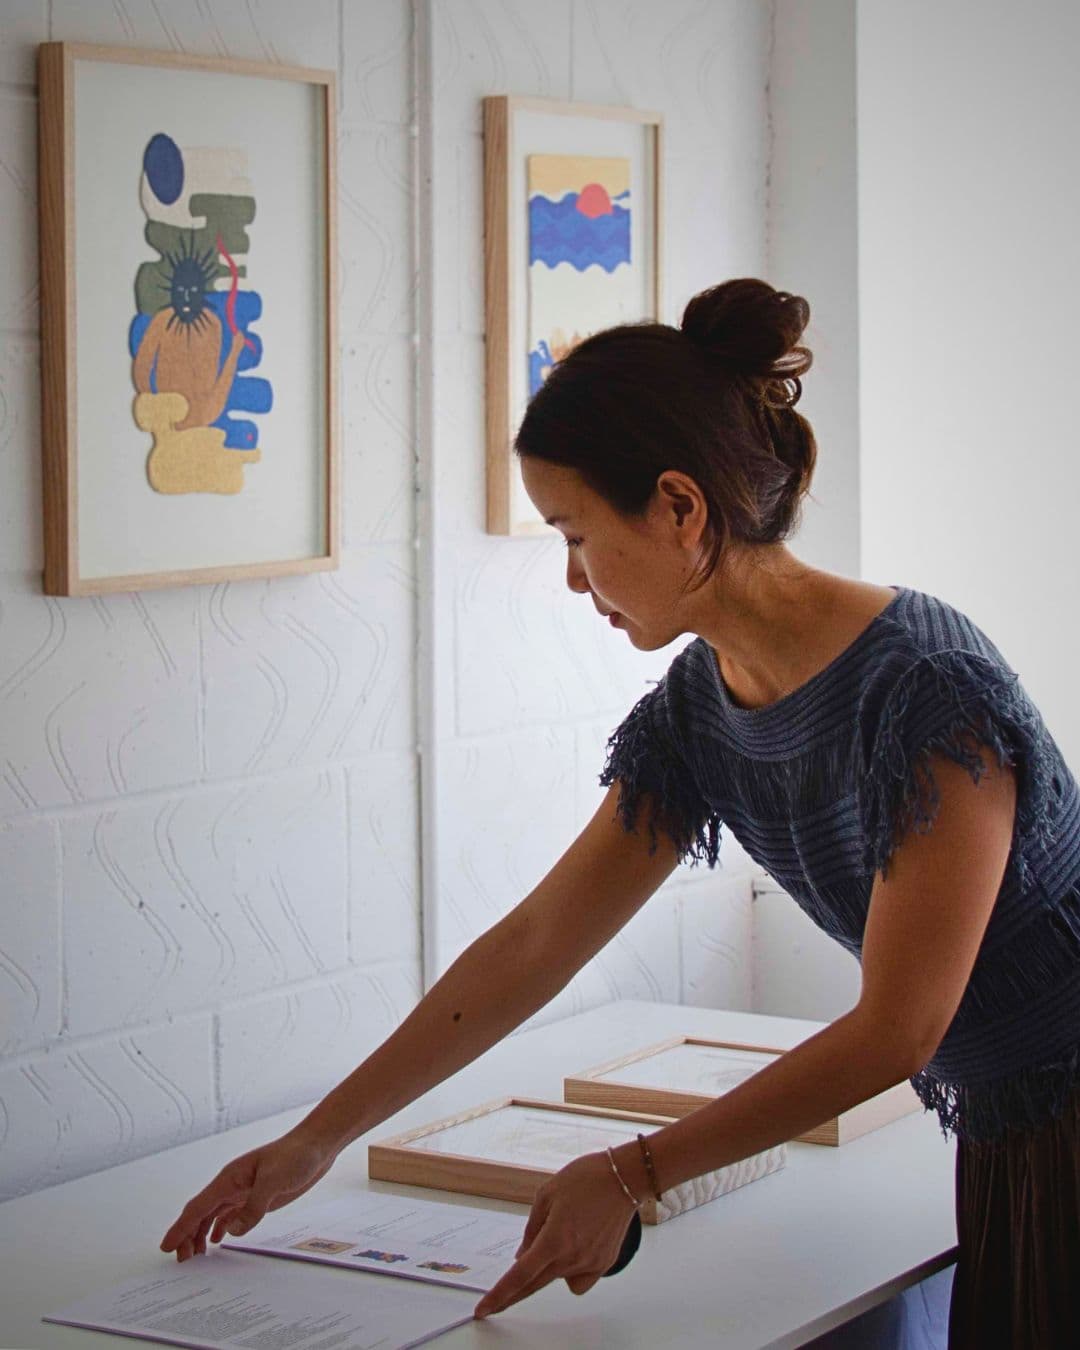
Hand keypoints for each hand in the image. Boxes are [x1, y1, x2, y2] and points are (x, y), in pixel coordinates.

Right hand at [160, 1127, 335, 1261]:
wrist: (317, 1145)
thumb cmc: (296, 1154)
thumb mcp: (274, 1180)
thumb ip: (253, 1207)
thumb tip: (230, 1232)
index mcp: (229, 1178)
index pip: (197, 1207)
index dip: (180, 1228)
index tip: (166, 1247)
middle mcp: (232, 1185)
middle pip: (201, 1214)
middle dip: (187, 1236)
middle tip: (181, 1262)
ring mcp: (244, 1191)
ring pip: (213, 1216)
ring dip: (201, 1235)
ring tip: (195, 1257)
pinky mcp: (257, 1197)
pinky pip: (231, 1215)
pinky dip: (221, 1229)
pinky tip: (218, 1241)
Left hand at [474, 1152, 638, 1318]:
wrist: (624, 1177)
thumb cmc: (585, 1178)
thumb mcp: (546, 1194)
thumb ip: (532, 1229)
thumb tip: (522, 1256)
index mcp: (554, 1239)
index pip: (520, 1276)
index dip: (499, 1295)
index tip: (483, 1309)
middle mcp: (571, 1257)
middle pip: (534, 1285)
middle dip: (512, 1297)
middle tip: (494, 1303)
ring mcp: (589, 1264)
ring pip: (557, 1278)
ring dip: (548, 1267)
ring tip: (561, 1234)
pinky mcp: (604, 1264)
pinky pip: (579, 1278)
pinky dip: (571, 1269)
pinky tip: (576, 1247)